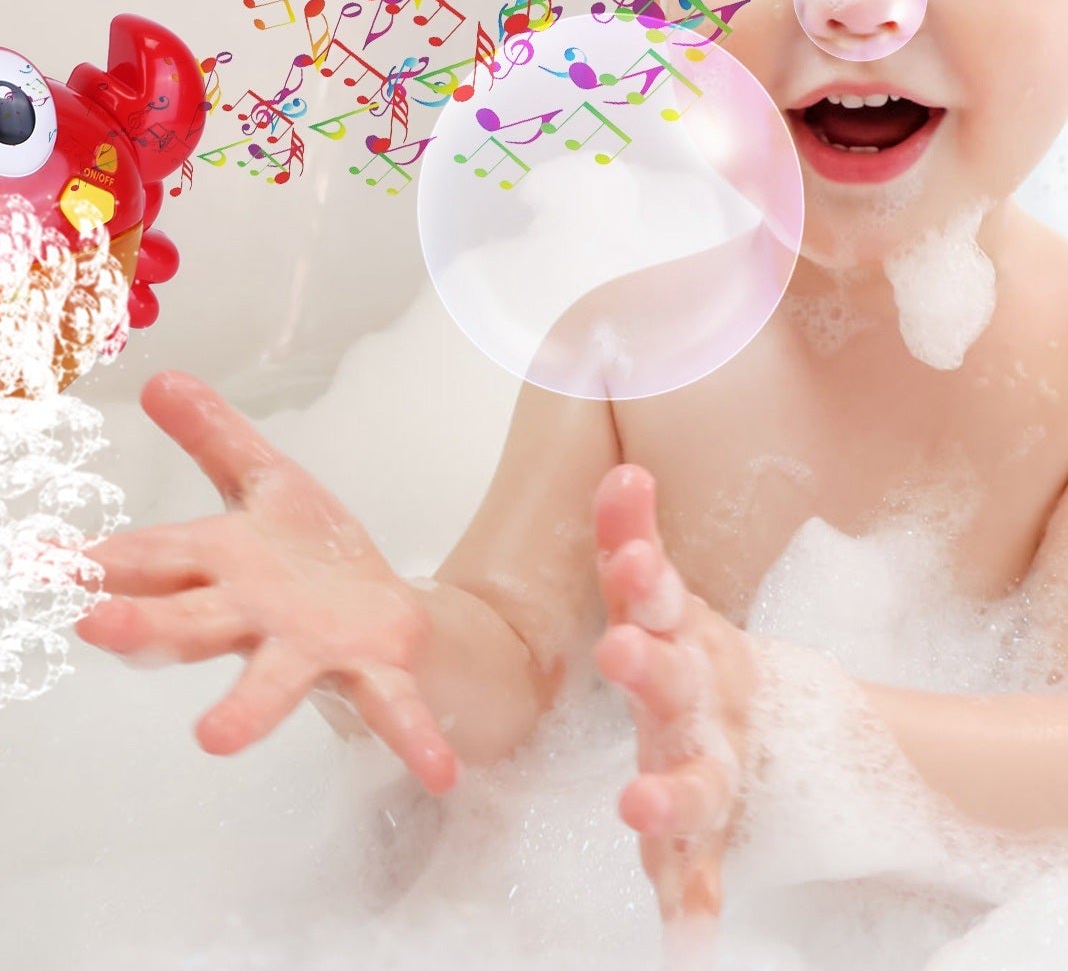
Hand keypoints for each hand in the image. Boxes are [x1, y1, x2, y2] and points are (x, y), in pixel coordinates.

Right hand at [75, 370, 458, 793]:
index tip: (34, 562)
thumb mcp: (262, 480)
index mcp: (223, 565)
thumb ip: (213, 436)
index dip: (95, 561)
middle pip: (192, 623)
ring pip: (271, 679)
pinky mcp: (372, 670)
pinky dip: (412, 737)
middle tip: (93, 629)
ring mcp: (310, 651)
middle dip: (144, 628)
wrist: (381, 612)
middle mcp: (253, 617)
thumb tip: (159, 377)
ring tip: (211, 739)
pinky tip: (440, 770)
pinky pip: (391, 708)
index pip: (152, 560)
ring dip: (244, 707)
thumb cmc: (305, 554)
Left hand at [591, 464, 756, 922]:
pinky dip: (692, 905)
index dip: (642, 564)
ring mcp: (716, 767)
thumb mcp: (661, 596)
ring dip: (670, 795)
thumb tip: (623, 470)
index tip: (626, 541)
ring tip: (638, 805)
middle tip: (619, 650)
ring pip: (698, 783)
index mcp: (688, 636)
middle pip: (678, 681)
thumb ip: (632, 536)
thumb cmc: (693, 655)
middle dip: (650, 666)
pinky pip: (700, 871)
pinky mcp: (710, 831)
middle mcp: (706, 700)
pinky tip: (683, 941)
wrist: (776, 727)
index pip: (659, 591)